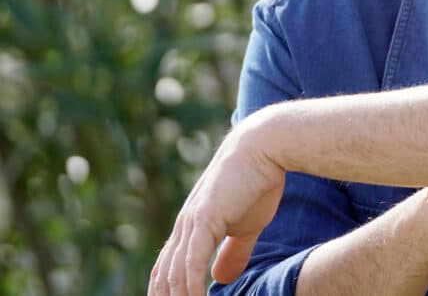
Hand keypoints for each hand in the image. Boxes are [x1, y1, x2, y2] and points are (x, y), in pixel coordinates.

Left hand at [148, 119, 285, 295]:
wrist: (264, 147)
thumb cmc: (258, 181)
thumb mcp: (247, 226)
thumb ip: (232, 252)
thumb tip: (220, 280)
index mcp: (190, 227)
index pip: (166, 269)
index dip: (166, 293)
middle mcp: (183, 226)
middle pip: (162, 277)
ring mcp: (191, 223)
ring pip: (172, 275)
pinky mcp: (203, 220)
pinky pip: (190, 264)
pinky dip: (190, 289)